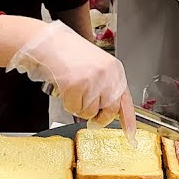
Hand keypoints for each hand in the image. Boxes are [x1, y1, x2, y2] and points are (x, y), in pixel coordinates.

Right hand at [6, 21, 136, 134]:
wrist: (48, 43)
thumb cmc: (68, 53)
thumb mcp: (95, 66)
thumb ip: (105, 86)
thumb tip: (106, 110)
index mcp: (114, 69)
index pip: (126, 100)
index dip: (128, 120)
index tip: (130, 135)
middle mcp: (108, 75)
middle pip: (109, 110)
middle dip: (98, 117)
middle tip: (89, 115)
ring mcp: (93, 81)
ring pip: (90, 112)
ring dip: (79, 107)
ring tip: (73, 89)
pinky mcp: (77, 86)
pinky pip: (74, 108)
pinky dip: (67, 103)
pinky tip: (65, 89)